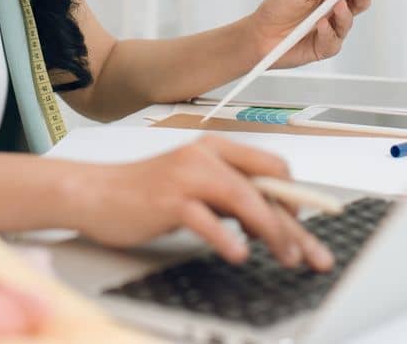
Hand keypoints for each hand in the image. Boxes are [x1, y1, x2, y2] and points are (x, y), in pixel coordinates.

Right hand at [62, 136, 334, 270]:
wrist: (94, 192)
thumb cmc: (143, 193)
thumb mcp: (193, 187)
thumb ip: (227, 197)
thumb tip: (267, 221)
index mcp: (215, 149)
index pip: (271, 168)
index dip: (295, 199)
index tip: (310, 224)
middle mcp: (205, 156)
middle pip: (264, 187)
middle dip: (294, 224)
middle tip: (312, 254)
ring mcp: (186, 176)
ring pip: (244, 200)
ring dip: (272, 233)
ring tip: (286, 257)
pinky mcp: (168, 199)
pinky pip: (206, 220)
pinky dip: (226, 239)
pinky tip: (238, 255)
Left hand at [247, 0, 388, 69]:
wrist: (258, 34)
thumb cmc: (277, 7)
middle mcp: (335, 11)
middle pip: (360, 3)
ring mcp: (332, 30)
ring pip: (348, 22)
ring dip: (344, 13)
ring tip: (336, 6)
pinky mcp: (324, 48)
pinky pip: (334, 41)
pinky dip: (328, 32)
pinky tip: (320, 25)